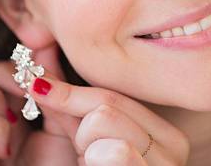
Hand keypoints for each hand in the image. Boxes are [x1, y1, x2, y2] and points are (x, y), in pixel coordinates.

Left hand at [0, 43, 189, 164]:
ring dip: (85, 149)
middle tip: (84, 155)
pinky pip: (114, 151)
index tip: (35, 86)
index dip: (68, 93)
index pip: (111, 94)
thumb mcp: (83, 143)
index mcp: (163, 131)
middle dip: (79, 129)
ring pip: (103, 121)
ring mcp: (167, 164)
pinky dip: (95, 163)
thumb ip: (69, 103)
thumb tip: (39, 56)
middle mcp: (175, 145)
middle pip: (105, 104)